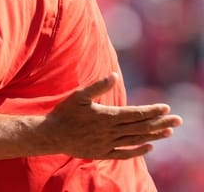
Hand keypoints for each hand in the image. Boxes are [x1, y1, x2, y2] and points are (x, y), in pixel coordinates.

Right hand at [41, 72, 182, 158]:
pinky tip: (149, 147)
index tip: (166, 107)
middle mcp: (110, 131)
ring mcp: (107, 143)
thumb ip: (97, 86)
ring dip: (154, 135)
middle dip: (160, 122)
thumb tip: (114, 76)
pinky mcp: (102, 152)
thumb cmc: (64, 113)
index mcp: (106, 116)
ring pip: (135, 139)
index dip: (151, 111)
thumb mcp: (78, 95)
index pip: (135, 113)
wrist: (51, 135)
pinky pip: (124, 153)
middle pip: (140, 127)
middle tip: (178, 120)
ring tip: (169, 132)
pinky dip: (138, 151)